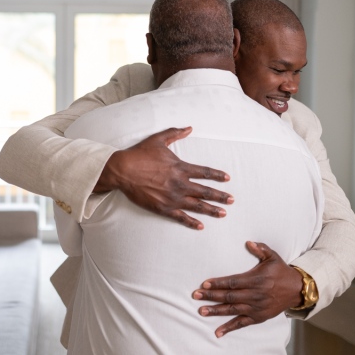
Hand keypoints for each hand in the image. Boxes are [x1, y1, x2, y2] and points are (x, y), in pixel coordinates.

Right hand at [96, 126, 231, 229]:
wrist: (123, 170)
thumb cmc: (139, 154)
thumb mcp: (158, 139)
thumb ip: (175, 133)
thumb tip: (189, 128)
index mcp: (180, 168)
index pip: (204, 172)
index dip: (217, 176)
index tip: (227, 179)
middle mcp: (180, 184)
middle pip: (205, 191)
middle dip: (220, 196)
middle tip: (231, 200)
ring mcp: (172, 198)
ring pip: (197, 206)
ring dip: (211, 210)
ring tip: (223, 213)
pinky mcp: (163, 208)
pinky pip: (181, 217)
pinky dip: (192, 222)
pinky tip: (201, 226)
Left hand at [192, 241, 303, 337]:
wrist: (297, 290)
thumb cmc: (281, 271)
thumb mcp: (273, 257)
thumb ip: (260, 249)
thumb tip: (248, 242)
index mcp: (256, 279)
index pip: (233, 282)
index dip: (218, 283)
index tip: (204, 284)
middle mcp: (255, 295)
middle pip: (229, 296)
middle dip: (211, 296)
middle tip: (195, 295)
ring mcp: (256, 308)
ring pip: (233, 310)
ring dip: (216, 310)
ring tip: (202, 310)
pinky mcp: (258, 317)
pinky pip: (242, 324)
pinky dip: (229, 328)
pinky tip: (218, 332)